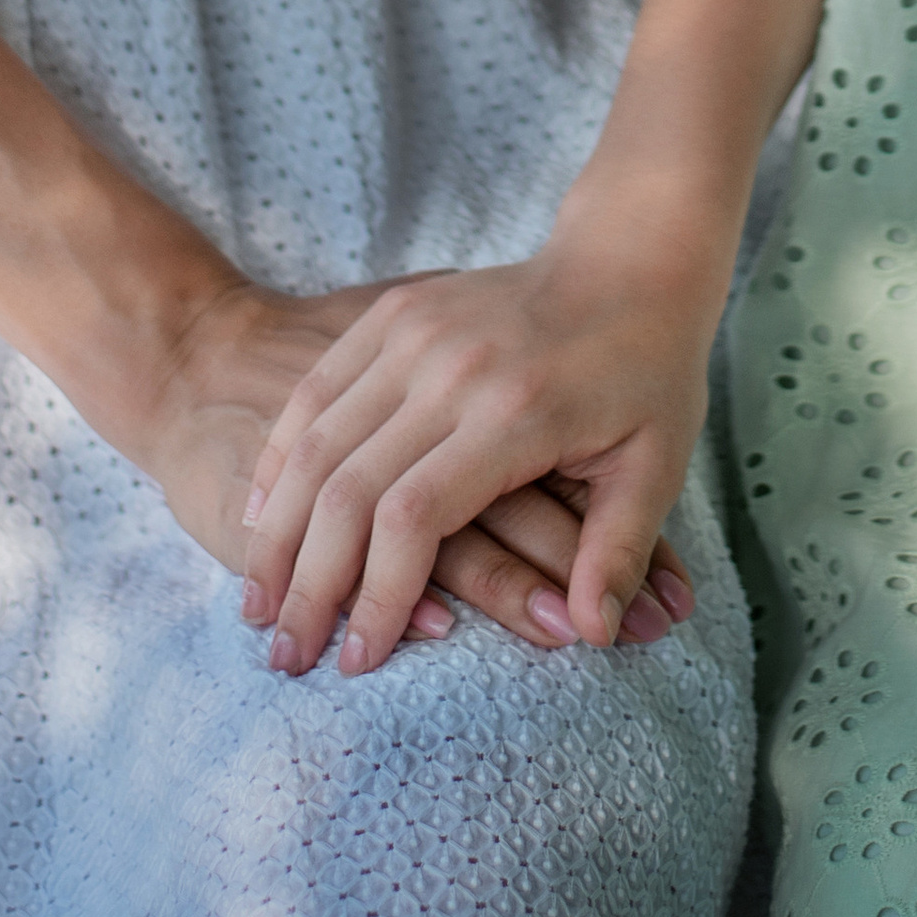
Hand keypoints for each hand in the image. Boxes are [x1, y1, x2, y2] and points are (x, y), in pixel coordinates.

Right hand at [134, 277, 673, 661]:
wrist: (628, 253)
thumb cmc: (649, 369)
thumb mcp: (657, 463)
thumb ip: (620, 551)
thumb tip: (592, 637)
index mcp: (515, 408)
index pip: (416, 517)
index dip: (380, 597)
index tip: (359, 663)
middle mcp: (452, 366)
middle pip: (348, 487)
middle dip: (310, 583)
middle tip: (287, 657)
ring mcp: (415, 331)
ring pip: (316, 440)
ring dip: (278, 530)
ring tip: (258, 606)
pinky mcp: (394, 313)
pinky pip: (318, 392)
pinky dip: (281, 460)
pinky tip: (263, 520)